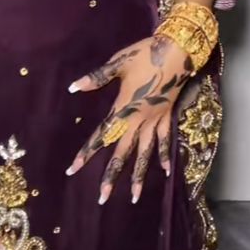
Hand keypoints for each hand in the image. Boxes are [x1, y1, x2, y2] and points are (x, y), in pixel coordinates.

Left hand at [65, 35, 193, 205]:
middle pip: (122, 152)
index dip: (87, 153)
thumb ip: (96, 78)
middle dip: (112, 176)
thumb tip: (73, 88)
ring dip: (138, 175)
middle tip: (101, 197)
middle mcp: (138, 120)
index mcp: (123, 109)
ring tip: (133, 197)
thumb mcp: (118, 63)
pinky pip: (165, 141)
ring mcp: (154, 120)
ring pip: (145, 153)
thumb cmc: (144, 55)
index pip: (102, 135)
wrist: (176, 51)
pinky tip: (165, 172)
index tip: (73, 169)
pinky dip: (164, 156)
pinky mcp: (166, 116)